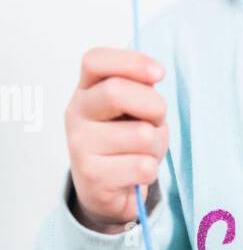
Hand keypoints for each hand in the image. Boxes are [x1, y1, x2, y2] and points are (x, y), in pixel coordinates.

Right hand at [65, 47, 168, 232]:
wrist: (106, 189)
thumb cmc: (125, 141)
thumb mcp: (132, 109)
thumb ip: (139, 88)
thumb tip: (152, 74)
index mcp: (86, 89)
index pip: (95, 60)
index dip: (132, 61)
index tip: (159, 74)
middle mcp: (76, 113)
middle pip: (116, 92)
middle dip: (154, 106)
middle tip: (156, 121)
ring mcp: (80, 146)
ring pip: (141, 135)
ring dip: (157, 145)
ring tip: (144, 152)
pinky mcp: (92, 177)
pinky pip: (143, 166)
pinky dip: (151, 171)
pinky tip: (137, 173)